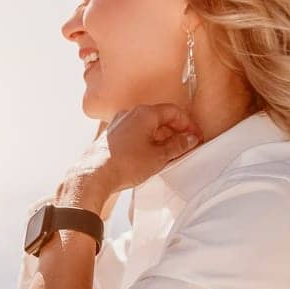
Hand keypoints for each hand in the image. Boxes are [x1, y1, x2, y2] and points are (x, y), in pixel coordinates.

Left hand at [57, 104, 201, 217]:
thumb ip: (177, 145)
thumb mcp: (159, 157)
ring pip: (146, 127)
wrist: (93, 176)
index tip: (195, 138)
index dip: (188, 125)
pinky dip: (146, 142)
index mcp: (145, 113)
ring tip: (168, 154)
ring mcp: (118, 124)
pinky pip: (134, 134)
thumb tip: (190, 139)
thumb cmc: (125, 164)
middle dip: (175, 132)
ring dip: (160, 138)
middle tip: (185, 147)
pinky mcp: (110, 136)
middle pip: (160, 118)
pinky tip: (149, 157)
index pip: (174, 112)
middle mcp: (130, 114)